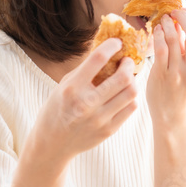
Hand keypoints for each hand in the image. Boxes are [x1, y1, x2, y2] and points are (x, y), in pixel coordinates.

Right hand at [30, 38, 138, 160]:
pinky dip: (130, 97)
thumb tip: (106, 50)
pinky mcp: (108, 130)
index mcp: (72, 88)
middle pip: (122, 77)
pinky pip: (131, 108)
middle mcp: (86, 103)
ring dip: (132, 81)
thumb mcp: (64, 86)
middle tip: (126, 61)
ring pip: (131, 93)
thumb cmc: (57, 109)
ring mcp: (99, 119)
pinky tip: (124, 94)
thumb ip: (84, 71)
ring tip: (127, 78)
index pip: (98, 59)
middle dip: (129, 64)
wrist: (53, 143)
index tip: (117, 42)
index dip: (111, 46)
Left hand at [147, 9, 185, 127]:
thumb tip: (182, 20)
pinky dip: (157, 35)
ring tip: (163, 20)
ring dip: (166, 23)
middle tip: (173, 11)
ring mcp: (178, 72)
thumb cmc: (184, 90)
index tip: (185, 11)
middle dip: (182, 14)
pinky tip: (155, 31)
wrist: (173, 117)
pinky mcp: (162, 75)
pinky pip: (159, 48)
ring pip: (173, 37)